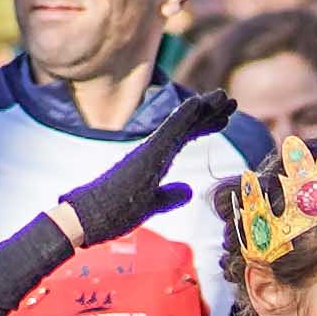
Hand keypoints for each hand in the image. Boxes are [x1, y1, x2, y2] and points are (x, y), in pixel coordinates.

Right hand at [60, 88, 235, 251]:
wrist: (86, 219)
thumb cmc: (112, 213)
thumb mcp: (151, 206)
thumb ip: (169, 197)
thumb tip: (187, 191)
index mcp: (154, 161)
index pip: (183, 137)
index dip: (204, 125)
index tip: (224, 118)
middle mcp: (152, 151)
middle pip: (185, 126)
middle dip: (209, 112)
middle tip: (230, 100)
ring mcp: (148, 152)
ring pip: (181, 125)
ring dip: (203, 109)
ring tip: (224, 97)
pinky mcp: (144, 157)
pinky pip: (168, 133)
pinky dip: (184, 117)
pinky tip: (198, 104)